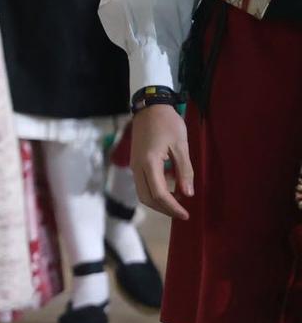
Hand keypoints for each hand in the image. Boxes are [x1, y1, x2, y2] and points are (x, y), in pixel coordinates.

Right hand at [130, 102, 194, 220]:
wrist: (149, 108)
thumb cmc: (167, 124)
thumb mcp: (181, 146)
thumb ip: (184, 171)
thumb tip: (187, 194)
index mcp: (149, 163)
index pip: (159, 194)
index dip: (173, 207)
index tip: (186, 214)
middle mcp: (138, 168)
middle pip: (147, 198)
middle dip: (164, 209)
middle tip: (182, 212)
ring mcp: (135, 166)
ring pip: (143, 193)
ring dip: (159, 202)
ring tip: (177, 202)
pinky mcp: (136, 164)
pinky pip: (143, 185)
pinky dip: (155, 192)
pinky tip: (170, 189)